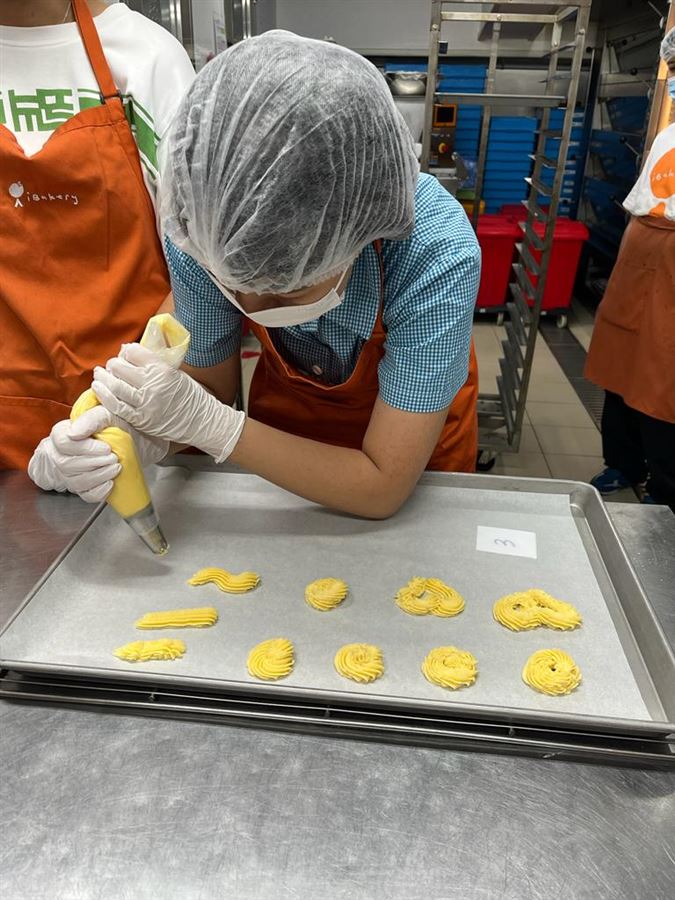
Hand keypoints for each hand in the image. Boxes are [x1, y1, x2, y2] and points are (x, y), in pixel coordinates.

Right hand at [28, 406, 119, 502]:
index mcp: (61, 433)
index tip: (106, 448)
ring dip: (98, 476)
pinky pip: (85, 495)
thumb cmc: (112, 424)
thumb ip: (91, 419)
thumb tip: (75, 433)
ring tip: (116, 468)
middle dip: (94, 462)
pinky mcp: (83, 487)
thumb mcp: (104, 414)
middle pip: (67, 464)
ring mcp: (69, 474)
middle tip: (114, 458)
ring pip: (75, 482)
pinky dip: (99, 492)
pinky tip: (110, 483)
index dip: (85, 447)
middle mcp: (60, 454)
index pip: (63, 442)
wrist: (126, 439)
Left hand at [92, 344, 245, 462]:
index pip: (134, 353)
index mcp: (163, 369)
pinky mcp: (141, 419)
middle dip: (113, 364)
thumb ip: (155, 363)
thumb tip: (131, 352)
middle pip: (121, 368)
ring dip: (103, 378)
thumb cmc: (189, 395)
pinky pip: (116, 406)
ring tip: (100, 374)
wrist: (201, 420)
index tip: (124, 354)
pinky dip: (104, 396)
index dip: (126, 351)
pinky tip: (98, 389)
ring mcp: (146, 403)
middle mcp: (153, 385)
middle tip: (111, 366)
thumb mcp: (176, 372)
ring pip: (115, 386)